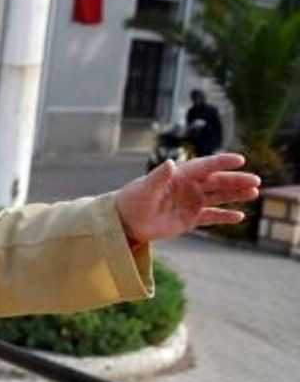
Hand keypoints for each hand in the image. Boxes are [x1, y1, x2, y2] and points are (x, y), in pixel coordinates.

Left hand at [116, 154, 260, 242]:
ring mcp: (190, 202)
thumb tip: (170, 163)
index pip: (204, 166)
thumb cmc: (132, 201)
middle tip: (256, 181)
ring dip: (235, 195)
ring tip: (254, 193)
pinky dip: (225, 216)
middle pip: (217, 181)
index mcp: (178, 175)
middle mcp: (188, 187)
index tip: (239, 159)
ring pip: (218, 197)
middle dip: (236, 180)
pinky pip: (211, 216)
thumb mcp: (145, 188)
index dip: (221, 162)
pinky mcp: (190, 218)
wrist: (125, 221)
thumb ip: (159, 176)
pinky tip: (240, 216)